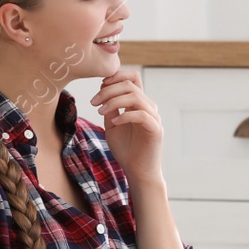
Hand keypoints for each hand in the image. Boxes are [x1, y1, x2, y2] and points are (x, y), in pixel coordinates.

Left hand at [91, 68, 163, 185]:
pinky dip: (125, 116)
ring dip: (114, 101)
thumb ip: (110, 108)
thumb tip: (103, 91)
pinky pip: (141, 115)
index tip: (99, 88)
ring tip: (100, 111)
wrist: (137, 171)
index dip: (116, 76)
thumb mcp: (112, 125)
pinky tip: (114, 122)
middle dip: (108, 90)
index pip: (132, 77)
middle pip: (130, 84)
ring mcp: (153, 117)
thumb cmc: (126, 150)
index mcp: (138, 103)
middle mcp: (148, 107)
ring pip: (135, 97)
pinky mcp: (155, 130)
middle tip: (93, 102)